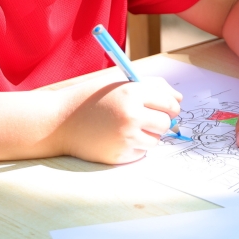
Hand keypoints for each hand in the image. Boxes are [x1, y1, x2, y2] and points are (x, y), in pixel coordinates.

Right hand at [57, 76, 181, 163]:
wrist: (60, 122)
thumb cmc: (91, 99)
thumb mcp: (118, 83)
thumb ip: (151, 86)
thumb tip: (179, 99)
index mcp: (131, 92)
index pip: (169, 102)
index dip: (170, 106)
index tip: (164, 108)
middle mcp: (131, 115)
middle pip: (166, 123)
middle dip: (159, 121)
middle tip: (143, 118)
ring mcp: (125, 138)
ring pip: (155, 140)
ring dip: (147, 135)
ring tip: (125, 127)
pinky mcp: (119, 155)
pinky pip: (141, 153)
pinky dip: (134, 147)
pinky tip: (116, 138)